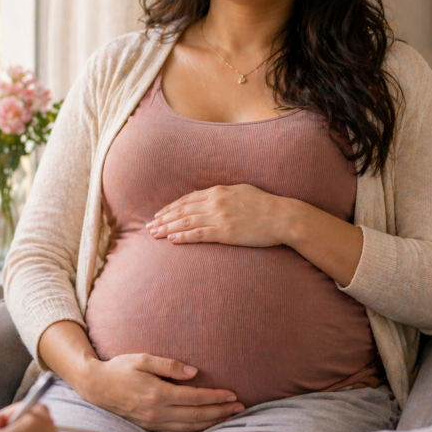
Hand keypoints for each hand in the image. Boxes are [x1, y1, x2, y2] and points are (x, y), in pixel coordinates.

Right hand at [81, 353, 243, 431]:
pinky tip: (207, 424)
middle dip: (221, 412)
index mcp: (158, 393)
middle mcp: (157, 411)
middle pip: (197, 415)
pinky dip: (196, 429)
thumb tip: (194, 372)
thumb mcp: (144, 359)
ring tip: (229, 416)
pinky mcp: (151, 425)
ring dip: (212, 422)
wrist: (97, 386)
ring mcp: (154, 421)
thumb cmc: (120, 369)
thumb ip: (170, 365)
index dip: (215, 397)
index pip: (195, 398)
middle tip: (240, 407)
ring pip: (190, 426)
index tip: (232, 394)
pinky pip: (179, 431)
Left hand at [147, 184, 364, 285]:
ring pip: (186, 222)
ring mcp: (219, 217)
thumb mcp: (243, 191)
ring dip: (167, 228)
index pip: (188, 199)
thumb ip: (225, 194)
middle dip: (163, 218)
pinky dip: (183, 237)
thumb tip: (212, 197)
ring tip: (154, 234)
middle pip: (182, 210)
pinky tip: (172, 240)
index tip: (159, 213)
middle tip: (148, 226)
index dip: (171, 207)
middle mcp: (215, 202)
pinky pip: (199, 234)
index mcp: (219, 191)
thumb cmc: (266, 205)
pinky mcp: (225, 232)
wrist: (283, 217)